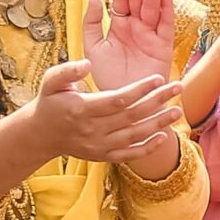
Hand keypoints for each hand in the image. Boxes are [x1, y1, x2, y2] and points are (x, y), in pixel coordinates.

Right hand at [20, 60, 181, 163]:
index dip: (139, 89)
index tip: (158, 78)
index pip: (117, 99)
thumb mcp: (51, 82)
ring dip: (159, 124)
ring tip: (178, 111)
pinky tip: (164, 136)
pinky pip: (130, 154)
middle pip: (132, 115)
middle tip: (178, 87)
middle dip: (157, 101)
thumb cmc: (50, 102)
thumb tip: (89, 63)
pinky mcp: (103, 156)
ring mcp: (99, 145)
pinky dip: (148, 148)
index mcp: (81, 109)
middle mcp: (92, 129)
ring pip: (135, 135)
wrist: (41, 134)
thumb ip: (67, 71)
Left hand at [83, 0, 177, 91]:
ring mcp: (151, 34)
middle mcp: (136, 26)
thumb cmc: (106, 76)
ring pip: (153, 5)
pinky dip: (166, 5)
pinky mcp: (163, 45)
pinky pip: (166, 21)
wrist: (123, 100)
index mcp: (118, 25)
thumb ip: (92, 22)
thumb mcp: (92, 46)